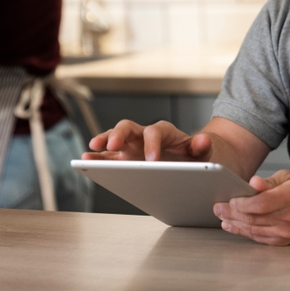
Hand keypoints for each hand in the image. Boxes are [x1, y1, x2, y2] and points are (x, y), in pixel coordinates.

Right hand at [86, 120, 212, 161]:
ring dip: (101, 143)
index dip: (152, 144)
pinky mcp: (123, 157)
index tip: (152, 160)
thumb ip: (202, 146)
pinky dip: (97, 158)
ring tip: (89, 152)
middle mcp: (143, 135)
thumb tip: (203, 140)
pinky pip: (108, 156)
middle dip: (119, 135)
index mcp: (163, 132)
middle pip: (127, 127)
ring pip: (113, 138)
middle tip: (113, 144)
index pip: (154, 132)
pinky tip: (86, 163)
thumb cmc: (192, 155)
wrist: (189, 160)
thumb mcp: (202, 151)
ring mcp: (131, 145)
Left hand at [214, 170, 289, 245]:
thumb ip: (268, 182)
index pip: (261, 204)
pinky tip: (233, 226)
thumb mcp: (288, 178)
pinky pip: (260, 238)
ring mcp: (288, 233)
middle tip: (218, 208)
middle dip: (232, 213)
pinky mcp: (285, 241)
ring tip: (222, 218)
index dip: (242, 204)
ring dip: (235, 224)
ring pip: (254, 230)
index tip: (230, 200)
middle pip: (254, 218)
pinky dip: (244, 232)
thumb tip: (251, 183)